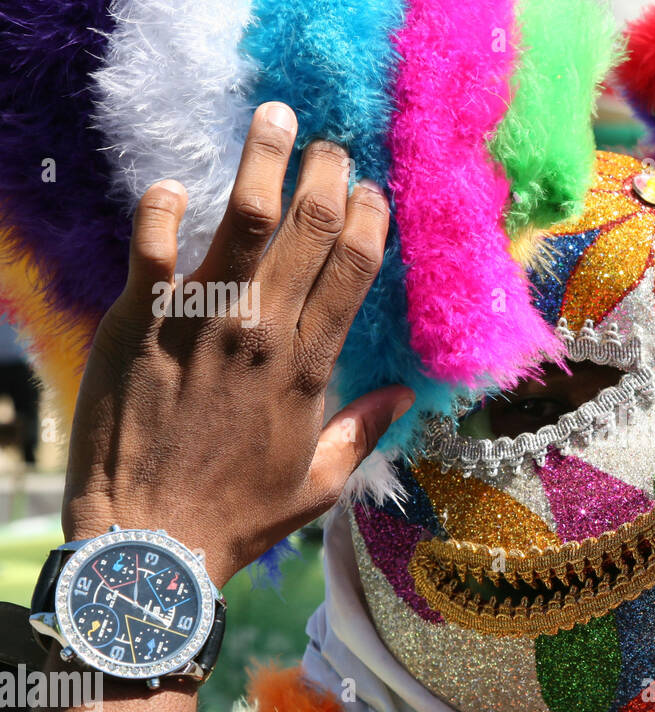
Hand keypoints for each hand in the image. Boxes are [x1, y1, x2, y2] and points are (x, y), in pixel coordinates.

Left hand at [62, 102, 411, 587]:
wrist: (150, 540)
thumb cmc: (238, 515)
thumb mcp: (319, 482)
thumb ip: (363, 430)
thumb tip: (404, 395)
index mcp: (309, 369)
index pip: (353, 272)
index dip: (369, 221)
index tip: (372, 193)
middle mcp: (262, 334)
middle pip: (309, 231)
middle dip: (326, 176)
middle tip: (330, 147)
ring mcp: (200, 324)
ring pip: (242, 221)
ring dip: (262, 162)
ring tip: (275, 119)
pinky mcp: (141, 324)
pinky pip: (153, 248)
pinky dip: (161, 210)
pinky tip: (172, 187)